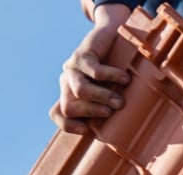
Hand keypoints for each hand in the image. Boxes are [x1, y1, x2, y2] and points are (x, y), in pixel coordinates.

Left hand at [51, 3, 132, 133]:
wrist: (115, 36)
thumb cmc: (116, 71)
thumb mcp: (110, 91)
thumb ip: (107, 106)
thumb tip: (120, 128)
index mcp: (70, 94)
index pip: (57, 114)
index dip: (68, 125)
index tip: (86, 130)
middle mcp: (67, 81)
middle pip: (68, 107)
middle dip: (92, 113)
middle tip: (112, 112)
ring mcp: (73, 68)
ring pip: (80, 91)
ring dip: (102, 98)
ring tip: (120, 101)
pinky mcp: (83, 54)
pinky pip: (95, 72)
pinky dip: (112, 78)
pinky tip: (125, 79)